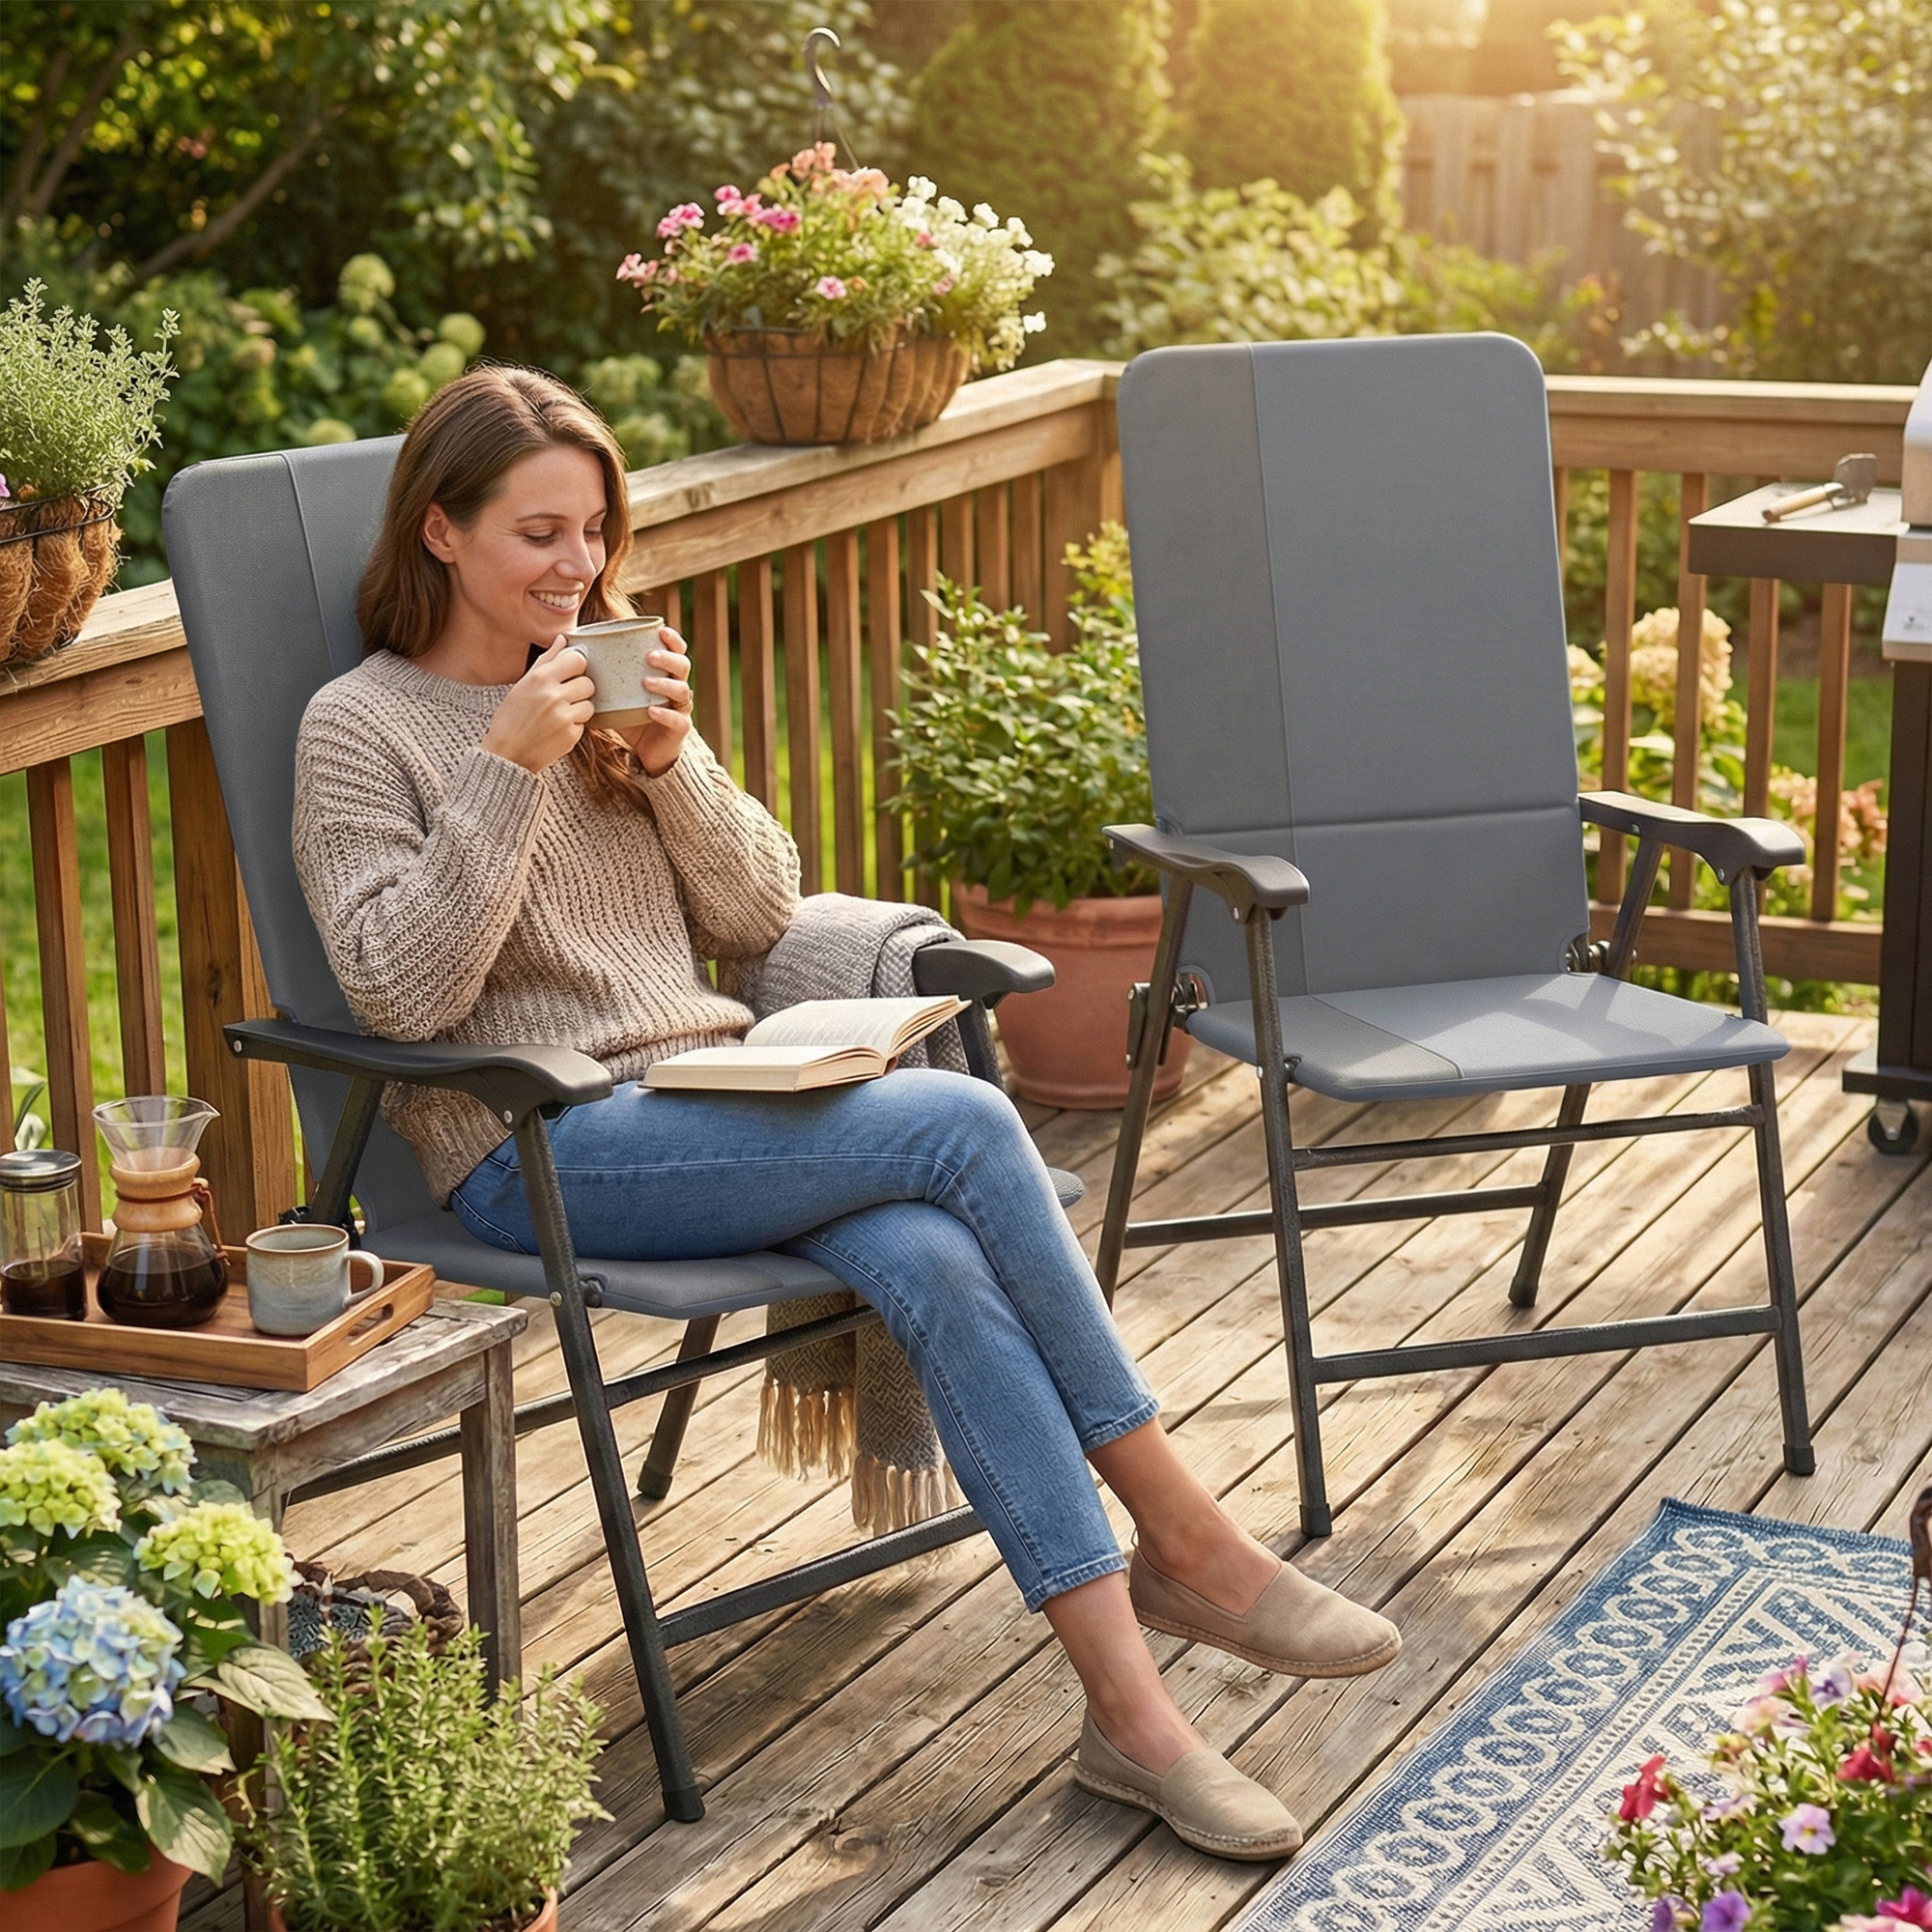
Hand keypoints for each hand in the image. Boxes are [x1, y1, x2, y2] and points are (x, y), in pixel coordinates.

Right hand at [479, 636, 594, 773]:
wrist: (506, 754)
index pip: (578, 660)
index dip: (577, 667)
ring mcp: (564, 717)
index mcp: (540, 678)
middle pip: (588, 683)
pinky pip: (584, 724)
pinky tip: (556, 729)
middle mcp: (554, 695)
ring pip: (589, 704)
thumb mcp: (523, 684)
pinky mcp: (571, 736)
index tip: (570, 674)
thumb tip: (563, 639)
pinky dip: (574, 726)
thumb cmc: (511, 717)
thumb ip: (546, 660)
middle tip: (564, 698)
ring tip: (560, 715)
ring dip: (579, 709)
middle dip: (579, 690)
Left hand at [617, 626, 693, 776]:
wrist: (647, 753)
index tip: (661, 631)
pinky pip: (678, 719)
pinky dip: (665, 714)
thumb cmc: (632, 719)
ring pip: (682, 690)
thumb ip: (604, 676)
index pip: (676, 652)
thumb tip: (569, 651)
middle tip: (649, 657)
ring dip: (664, 684)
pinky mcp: (680, 729)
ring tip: (645, 682)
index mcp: (666, 676)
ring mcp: (681, 709)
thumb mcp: (618, 695)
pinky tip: (651, 710)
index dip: (673, 640)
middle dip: (668, 658)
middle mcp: (677, 689)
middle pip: (683, 666)